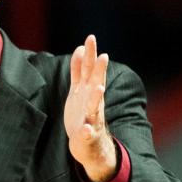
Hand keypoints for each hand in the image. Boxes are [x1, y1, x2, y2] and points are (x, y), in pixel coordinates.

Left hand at [64, 35, 116, 181]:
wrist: (88, 144)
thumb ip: (79, 70)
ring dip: (97, 97)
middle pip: (96, 83)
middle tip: (103, 56)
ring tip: (99, 88)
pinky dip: (87, 130)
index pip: (89, 68)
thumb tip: (80, 48)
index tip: (90, 38)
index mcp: (89, 90)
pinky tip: (86, 128)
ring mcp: (91, 117)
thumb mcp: (79, 89)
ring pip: (95, 106)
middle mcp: (93, 101)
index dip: (90, 54)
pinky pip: (88, 132)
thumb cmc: (83, 113)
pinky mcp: (88, 134)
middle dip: (99, 70)